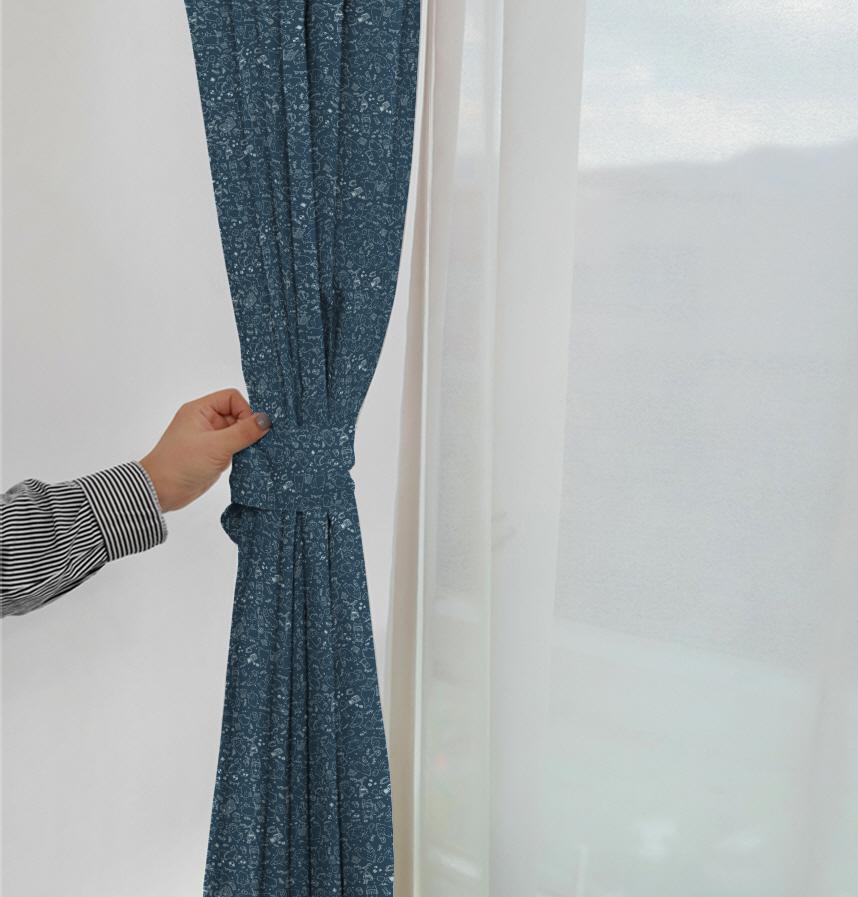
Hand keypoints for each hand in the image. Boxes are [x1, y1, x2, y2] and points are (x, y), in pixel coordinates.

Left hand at [139, 389, 271, 511]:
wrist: (160, 491)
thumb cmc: (181, 463)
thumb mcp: (216, 446)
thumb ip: (243, 432)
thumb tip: (267, 420)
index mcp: (200, 410)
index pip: (232, 398)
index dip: (245, 410)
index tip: (251, 429)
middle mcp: (205, 421)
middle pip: (237, 414)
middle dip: (248, 428)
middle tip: (255, 443)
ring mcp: (209, 438)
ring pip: (237, 432)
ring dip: (246, 442)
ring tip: (250, 453)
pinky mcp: (213, 454)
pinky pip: (234, 447)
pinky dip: (242, 453)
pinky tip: (246, 462)